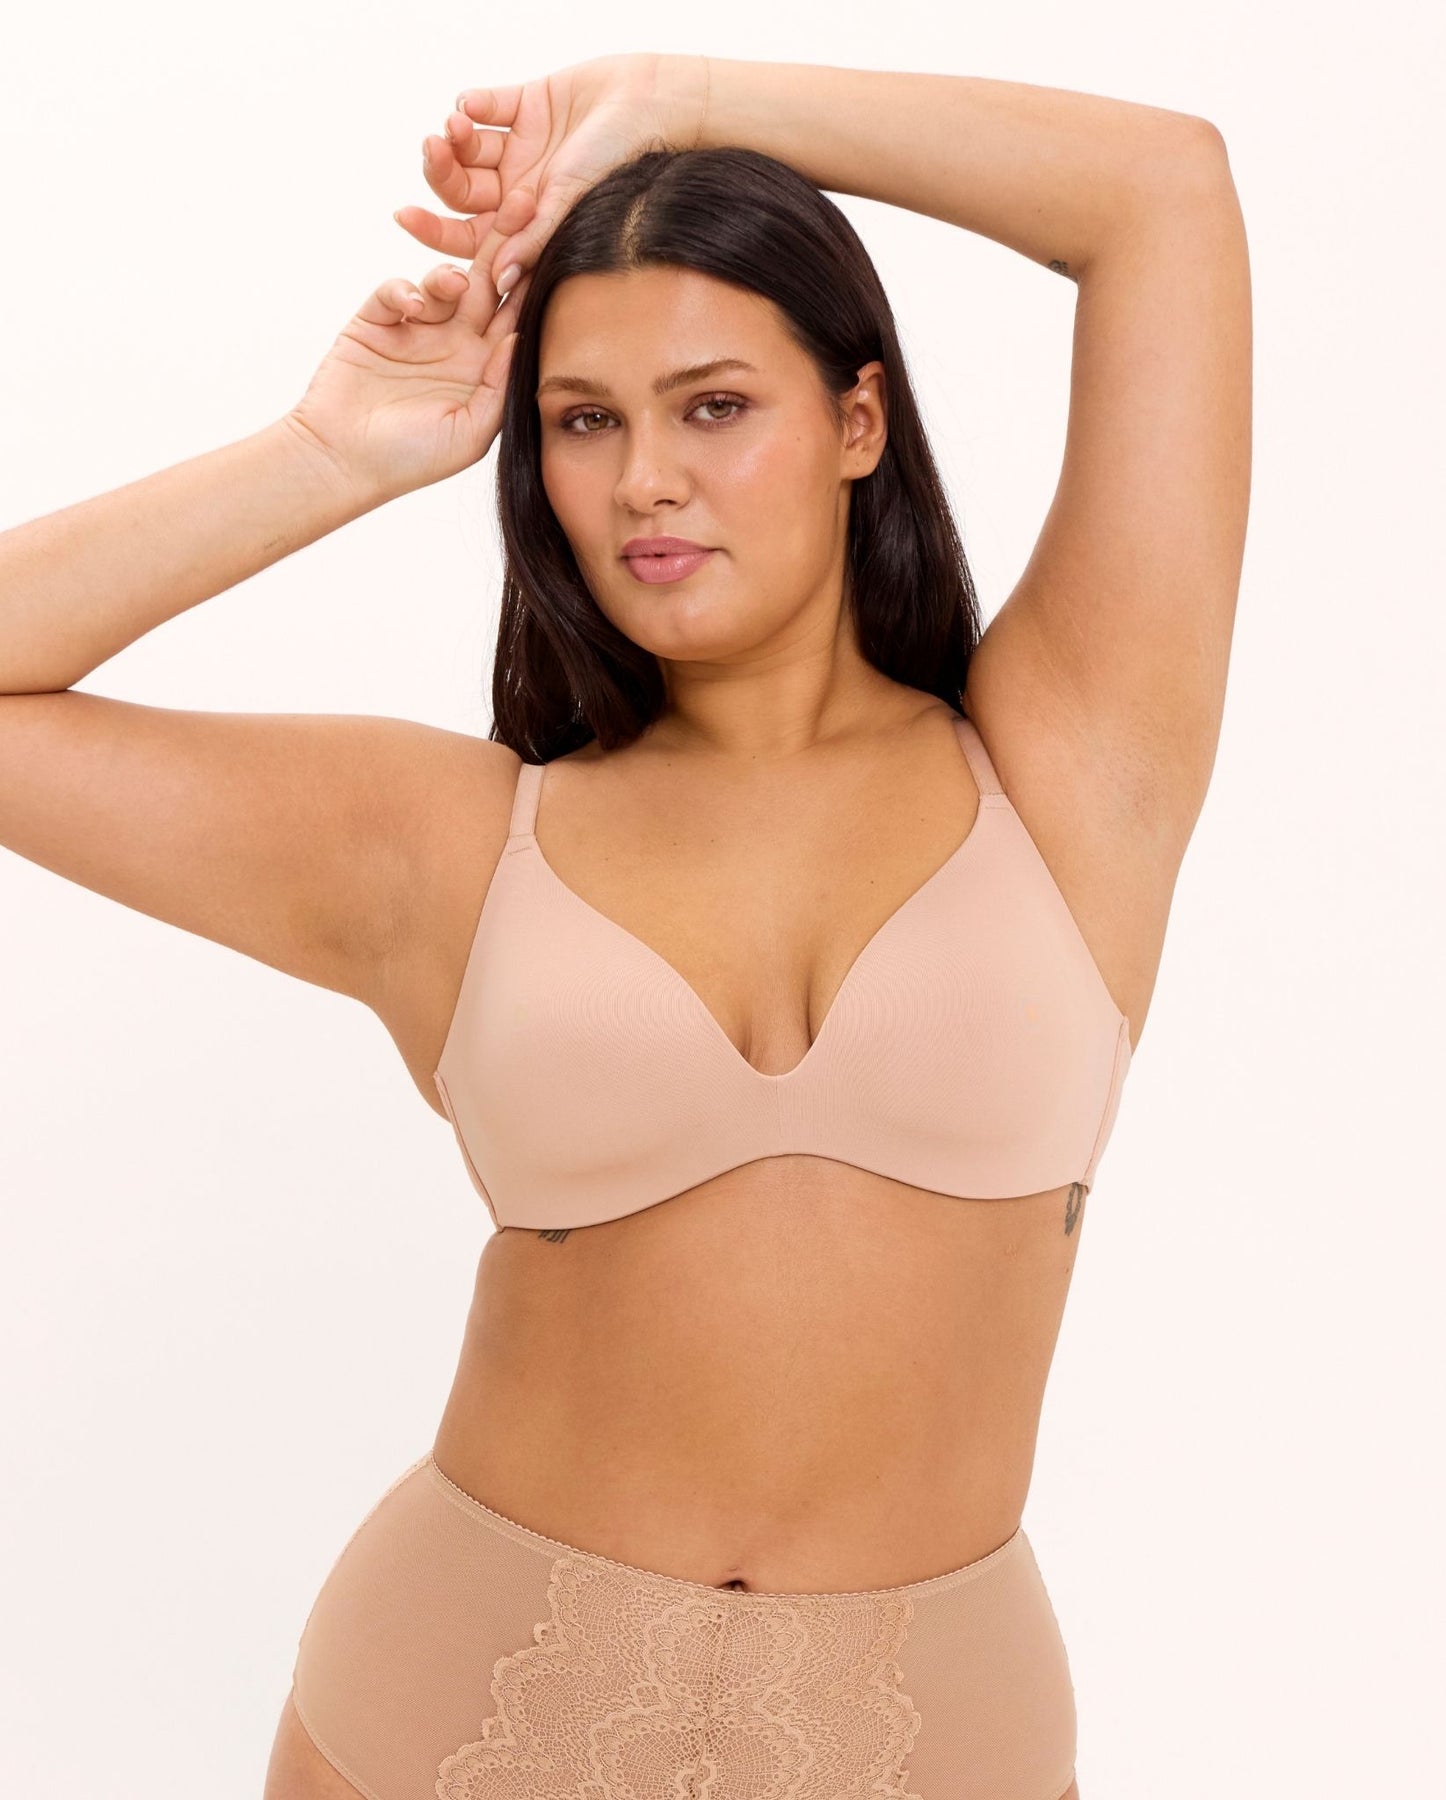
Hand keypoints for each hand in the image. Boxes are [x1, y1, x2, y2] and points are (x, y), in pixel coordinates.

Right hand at [284, 190, 537, 505]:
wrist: (343, 462)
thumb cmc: (411, 459)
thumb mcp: (469, 435)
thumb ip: (498, 389)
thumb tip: (520, 338)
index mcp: (484, 365)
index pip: (515, 316)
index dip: (534, 282)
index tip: (557, 246)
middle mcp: (455, 340)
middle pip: (486, 284)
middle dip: (504, 245)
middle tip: (523, 203)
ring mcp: (416, 327)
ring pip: (442, 282)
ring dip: (451, 276)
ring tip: (456, 284)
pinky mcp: (377, 320)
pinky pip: (395, 291)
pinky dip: (404, 291)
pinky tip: (413, 307)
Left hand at [396, 53, 708, 296]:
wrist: (651, 105)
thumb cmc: (621, 163)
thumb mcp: (569, 204)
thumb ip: (530, 240)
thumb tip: (495, 284)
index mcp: (525, 223)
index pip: (470, 235)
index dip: (435, 230)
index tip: (405, 217)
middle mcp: (519, 188)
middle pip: (461, 190)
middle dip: (440, 173)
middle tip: (432, 150)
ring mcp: (520, 146)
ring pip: (467, 147)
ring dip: (454, 136)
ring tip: (454, 125)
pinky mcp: (526, 104)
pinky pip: (486, 104)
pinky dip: (474, 103)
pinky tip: (473, 105)